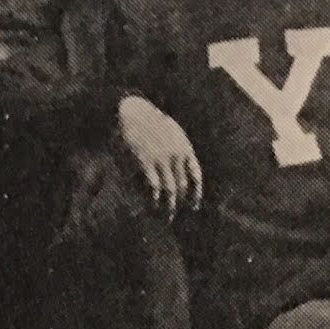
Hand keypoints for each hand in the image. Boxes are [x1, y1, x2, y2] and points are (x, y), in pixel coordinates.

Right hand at [116, 94, 202, 215]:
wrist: (133, 111)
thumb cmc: (150, 122)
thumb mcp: (172, 131)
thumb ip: (180, 148)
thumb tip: (186, 164)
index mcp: (185, 148)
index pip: (196, 176)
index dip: (196, 194)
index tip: (193, 206)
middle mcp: (176, 155)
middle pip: (182, 186)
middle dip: (180, 202)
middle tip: (174, 214)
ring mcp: (162, 159)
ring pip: (170, 189)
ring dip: (169, 206)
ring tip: (166, 217)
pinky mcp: (146, 162)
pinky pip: (154, 186)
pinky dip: (154, 199)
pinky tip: (153, 206)